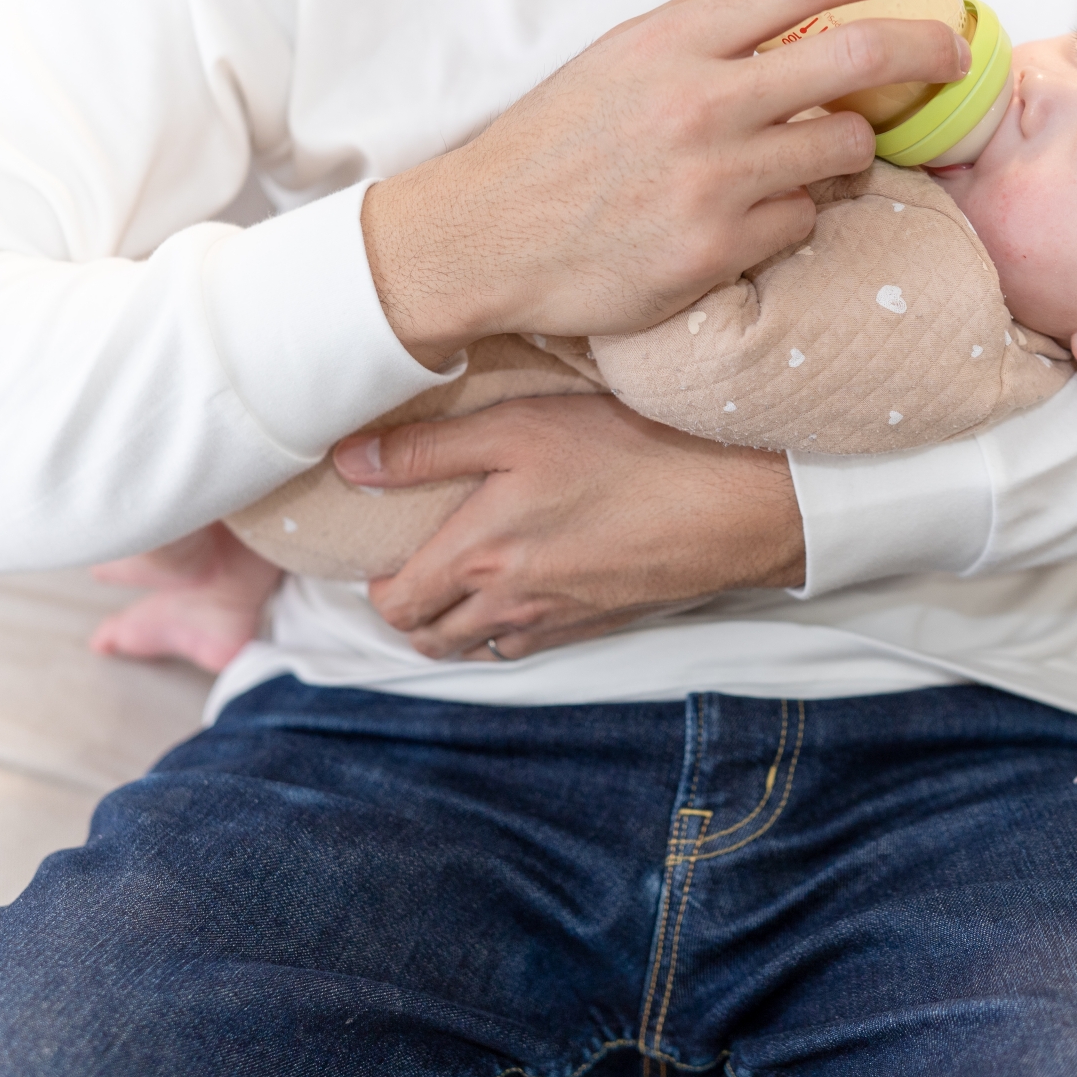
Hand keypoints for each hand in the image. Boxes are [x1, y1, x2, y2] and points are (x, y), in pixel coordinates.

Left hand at [331, 395, 805, 659]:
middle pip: (428, 637)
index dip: (377, 584)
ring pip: (477, 649)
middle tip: (413, 567)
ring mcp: (556, 623)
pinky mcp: (598, 625)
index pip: (395, 603)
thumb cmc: (625, 450)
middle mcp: (508, 605)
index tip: (383, 552)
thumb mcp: (517, 428)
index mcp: (476, 557)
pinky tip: (522, 588)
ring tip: (460, 580)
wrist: (729, 501)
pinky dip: (507, 630)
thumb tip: (348, 462)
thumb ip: (426, 451)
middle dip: (409, 611)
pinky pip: (529, 646)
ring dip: (454, 626)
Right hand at [364, 0, 971, 365]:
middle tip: (948, 59)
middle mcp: (702, 102)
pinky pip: (802, 219)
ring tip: (815, 155)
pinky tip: (751, 214)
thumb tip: (787, 21)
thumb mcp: (619, 62)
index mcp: (674, 41)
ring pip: (842, 149)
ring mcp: (714, 180)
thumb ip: (699, 41)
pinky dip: (794, 214)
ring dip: (846, 149)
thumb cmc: (552, 147)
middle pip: (857, 59)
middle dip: (924, 53)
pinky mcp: (717, 249)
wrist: (485, 237)